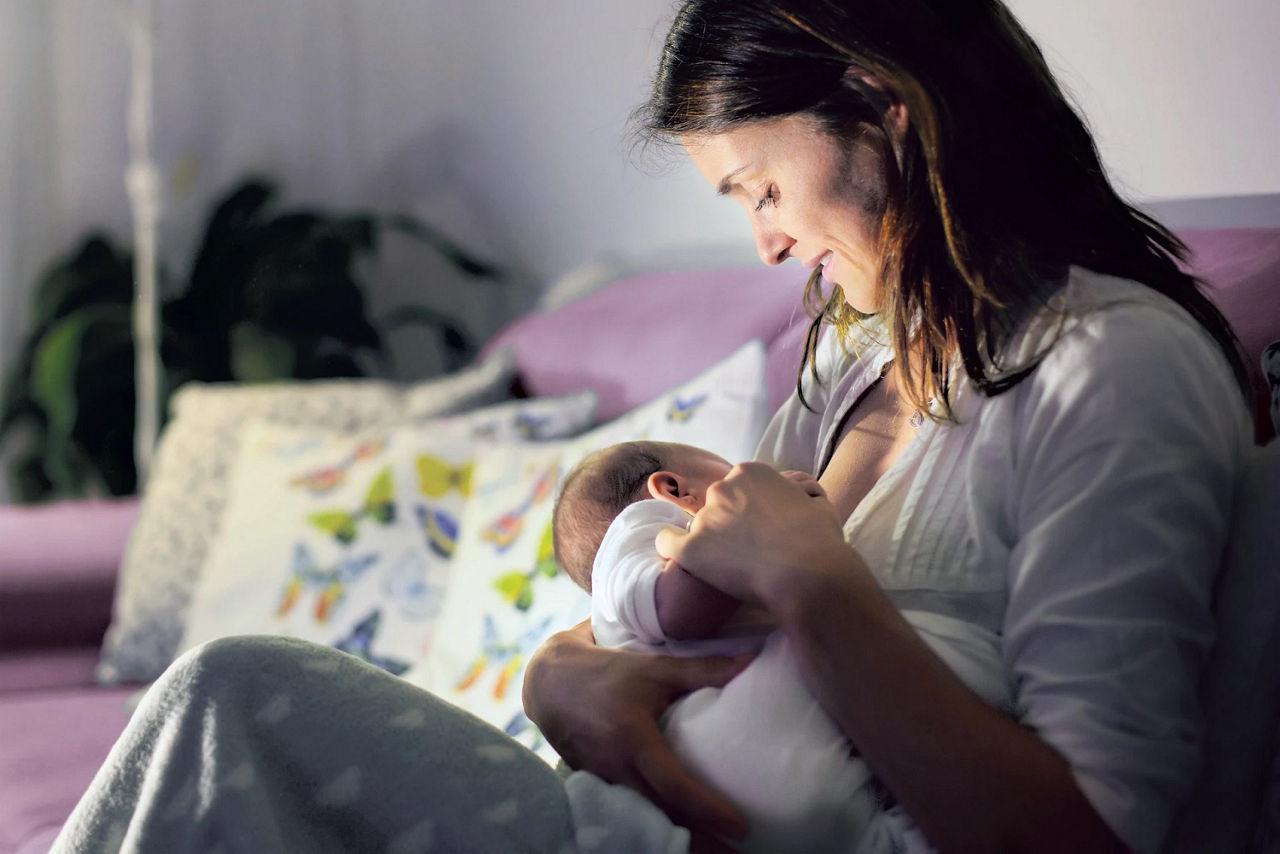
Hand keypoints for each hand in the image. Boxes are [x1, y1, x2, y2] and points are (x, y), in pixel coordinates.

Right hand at [522, 620, 751, 846]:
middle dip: (700, 843)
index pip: (674, 786)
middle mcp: (615, 767)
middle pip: (662, 818)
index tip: (740, 828)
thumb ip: (702, 669)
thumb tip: (751, 659)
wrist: (549, 682)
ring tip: (714, 853)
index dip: (707, 809)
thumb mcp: (654, 667)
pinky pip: (628, 815)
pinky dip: (653, 830)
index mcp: (632, 738)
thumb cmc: (607, 672)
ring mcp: (601, 782)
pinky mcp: (594, 787)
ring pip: (644, 822)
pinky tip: (676, 840)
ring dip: (676, 841)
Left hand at [656, 462, 851, 609]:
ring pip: (697, 527)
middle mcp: (722, 488)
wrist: (809, 577)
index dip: (748, 510)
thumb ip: (797, 490)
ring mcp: (704, 518)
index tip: (759, 529)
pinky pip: (667, 543)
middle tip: (748, 549)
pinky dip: (673, 549)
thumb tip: (794, 487)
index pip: (737, 488)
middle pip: (716, 505)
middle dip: (729, 523)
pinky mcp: (690, 548)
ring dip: (711, 542)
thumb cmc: (820, 541)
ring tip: (734, 566)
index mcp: (750, 472)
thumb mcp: (816, 502)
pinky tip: (687, 560)